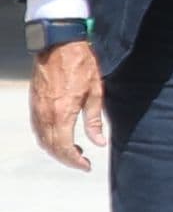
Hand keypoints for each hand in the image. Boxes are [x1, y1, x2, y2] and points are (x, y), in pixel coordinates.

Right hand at [29, 42, 105, 171]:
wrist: (59, 46)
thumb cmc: (81, 65)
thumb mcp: (96, 93)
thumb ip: (95, 121)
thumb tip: (99, 142)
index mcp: (62, 114)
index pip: (64, 148)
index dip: (75, 161)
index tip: (86, 165)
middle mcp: (45, 115)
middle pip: (51, 148)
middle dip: (66, 159)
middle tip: (82, 161)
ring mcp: (37, 110)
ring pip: (42, 140)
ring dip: (56, 150)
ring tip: (74, 150)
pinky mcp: (34, 104)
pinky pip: (38, 129)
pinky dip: (48, 139)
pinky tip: (60, 137)